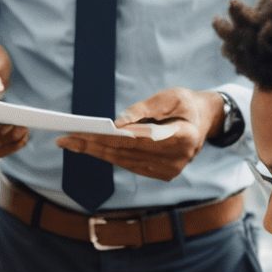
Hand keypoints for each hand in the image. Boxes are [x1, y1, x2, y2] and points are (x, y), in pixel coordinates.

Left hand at [56, 86, 223, 181]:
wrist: (205, 121)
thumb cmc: (186, 104)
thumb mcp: (170, 96)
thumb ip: (145, 109)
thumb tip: (118, 122)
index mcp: (184, 138)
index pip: (138, 141)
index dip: (109, 138)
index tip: (84, 133)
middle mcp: (177, 160)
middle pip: (126, 154)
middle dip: (93, 145)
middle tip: (65, 139)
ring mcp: (170, 171)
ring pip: (125, 162)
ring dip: (96, 152)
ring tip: (70, 142)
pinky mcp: (163, 174)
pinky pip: (130, 165)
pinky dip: (108, 156)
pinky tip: (89, 148)